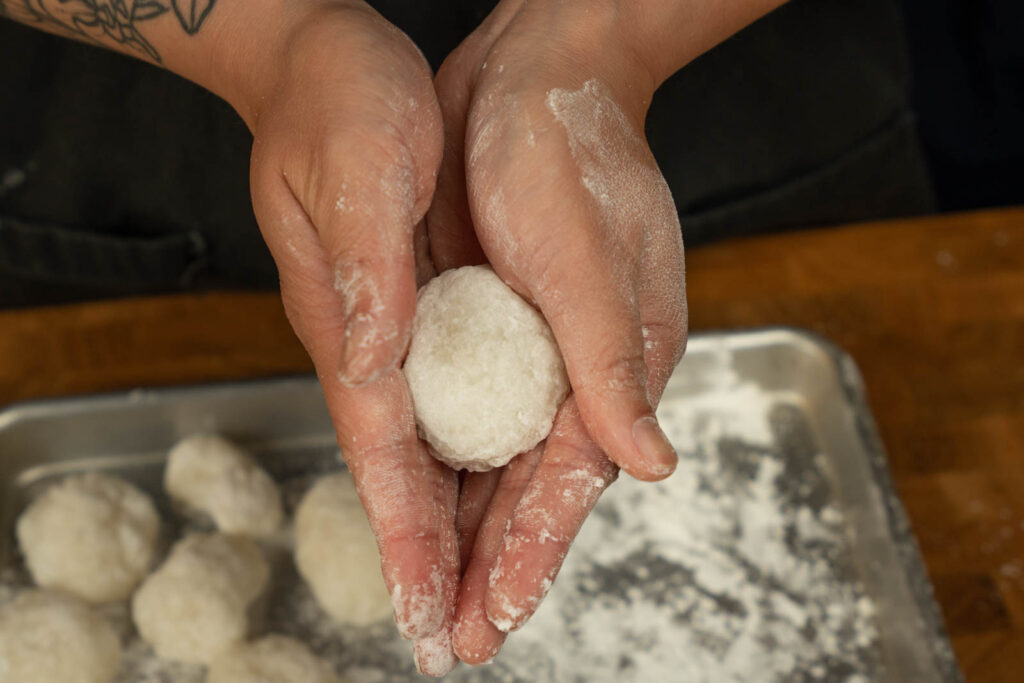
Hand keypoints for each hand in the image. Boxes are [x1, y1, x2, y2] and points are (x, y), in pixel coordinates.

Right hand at [242, 3, 458, 671]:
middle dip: (430, 557)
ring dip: (452, 524)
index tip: (425, 609)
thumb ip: (369, 273)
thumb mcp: (362, 173)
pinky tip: (487, 491)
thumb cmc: (335, 104)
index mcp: (352, 323)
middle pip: (404, 471)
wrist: (318, 59)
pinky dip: (464, 457)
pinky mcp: (417, 305)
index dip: (406, 535)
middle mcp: (370, 341)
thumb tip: (374, 366)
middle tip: (454, 638)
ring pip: (428, 448)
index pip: (383, 452)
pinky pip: (447, 399)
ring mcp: (393, 328)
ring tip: (478, 594)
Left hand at [427, 0, 687, 662]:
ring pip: (496, 463)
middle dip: (495, 566)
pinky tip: (428, 505)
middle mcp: (577, 369)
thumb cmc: (570, 157)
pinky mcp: (493, 328)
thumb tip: (649, 464)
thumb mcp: (590, 261)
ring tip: (438, 597)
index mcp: (615, 362)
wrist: (534, 78)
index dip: (533, 553)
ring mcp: (534, 353)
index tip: (498, 616)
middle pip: (531, 489)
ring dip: (469, 532)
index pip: (570, 480)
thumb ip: (615, 366)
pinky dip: (450, 466)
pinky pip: (470, 414)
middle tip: (459, 637)